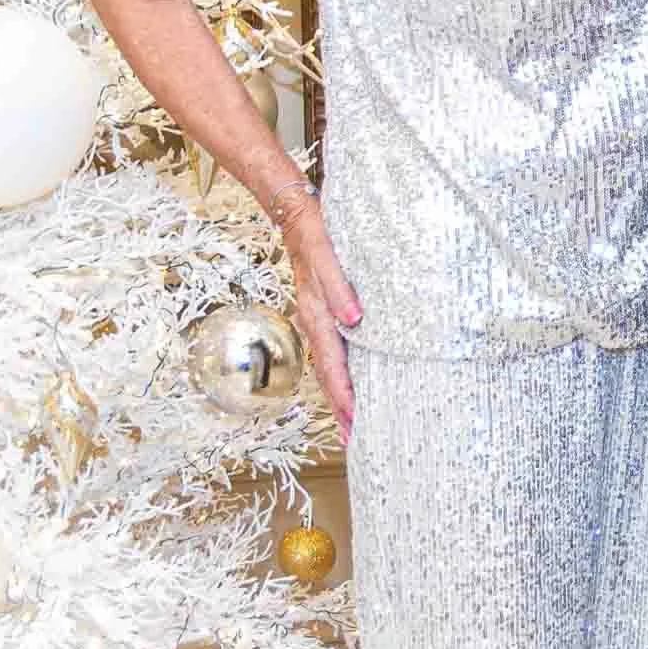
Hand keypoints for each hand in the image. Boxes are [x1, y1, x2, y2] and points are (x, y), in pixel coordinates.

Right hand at [280, 200, 361, 447]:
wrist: (291, 210)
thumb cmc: (311, 230)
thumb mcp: (325, 254)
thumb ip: (339, 287)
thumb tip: (355, 320)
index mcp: (315, 311)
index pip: (332, 363)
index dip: (344, 394)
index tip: (355, 422)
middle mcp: (313, 318)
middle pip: (327, 372)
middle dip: (341, 406)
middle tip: (356, 438)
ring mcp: (315, 315)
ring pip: (327, 362)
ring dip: (339, 391)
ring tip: (352, 418)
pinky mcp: (320, 307)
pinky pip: (329, 347)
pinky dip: (338, 368)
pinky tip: (349, 374)